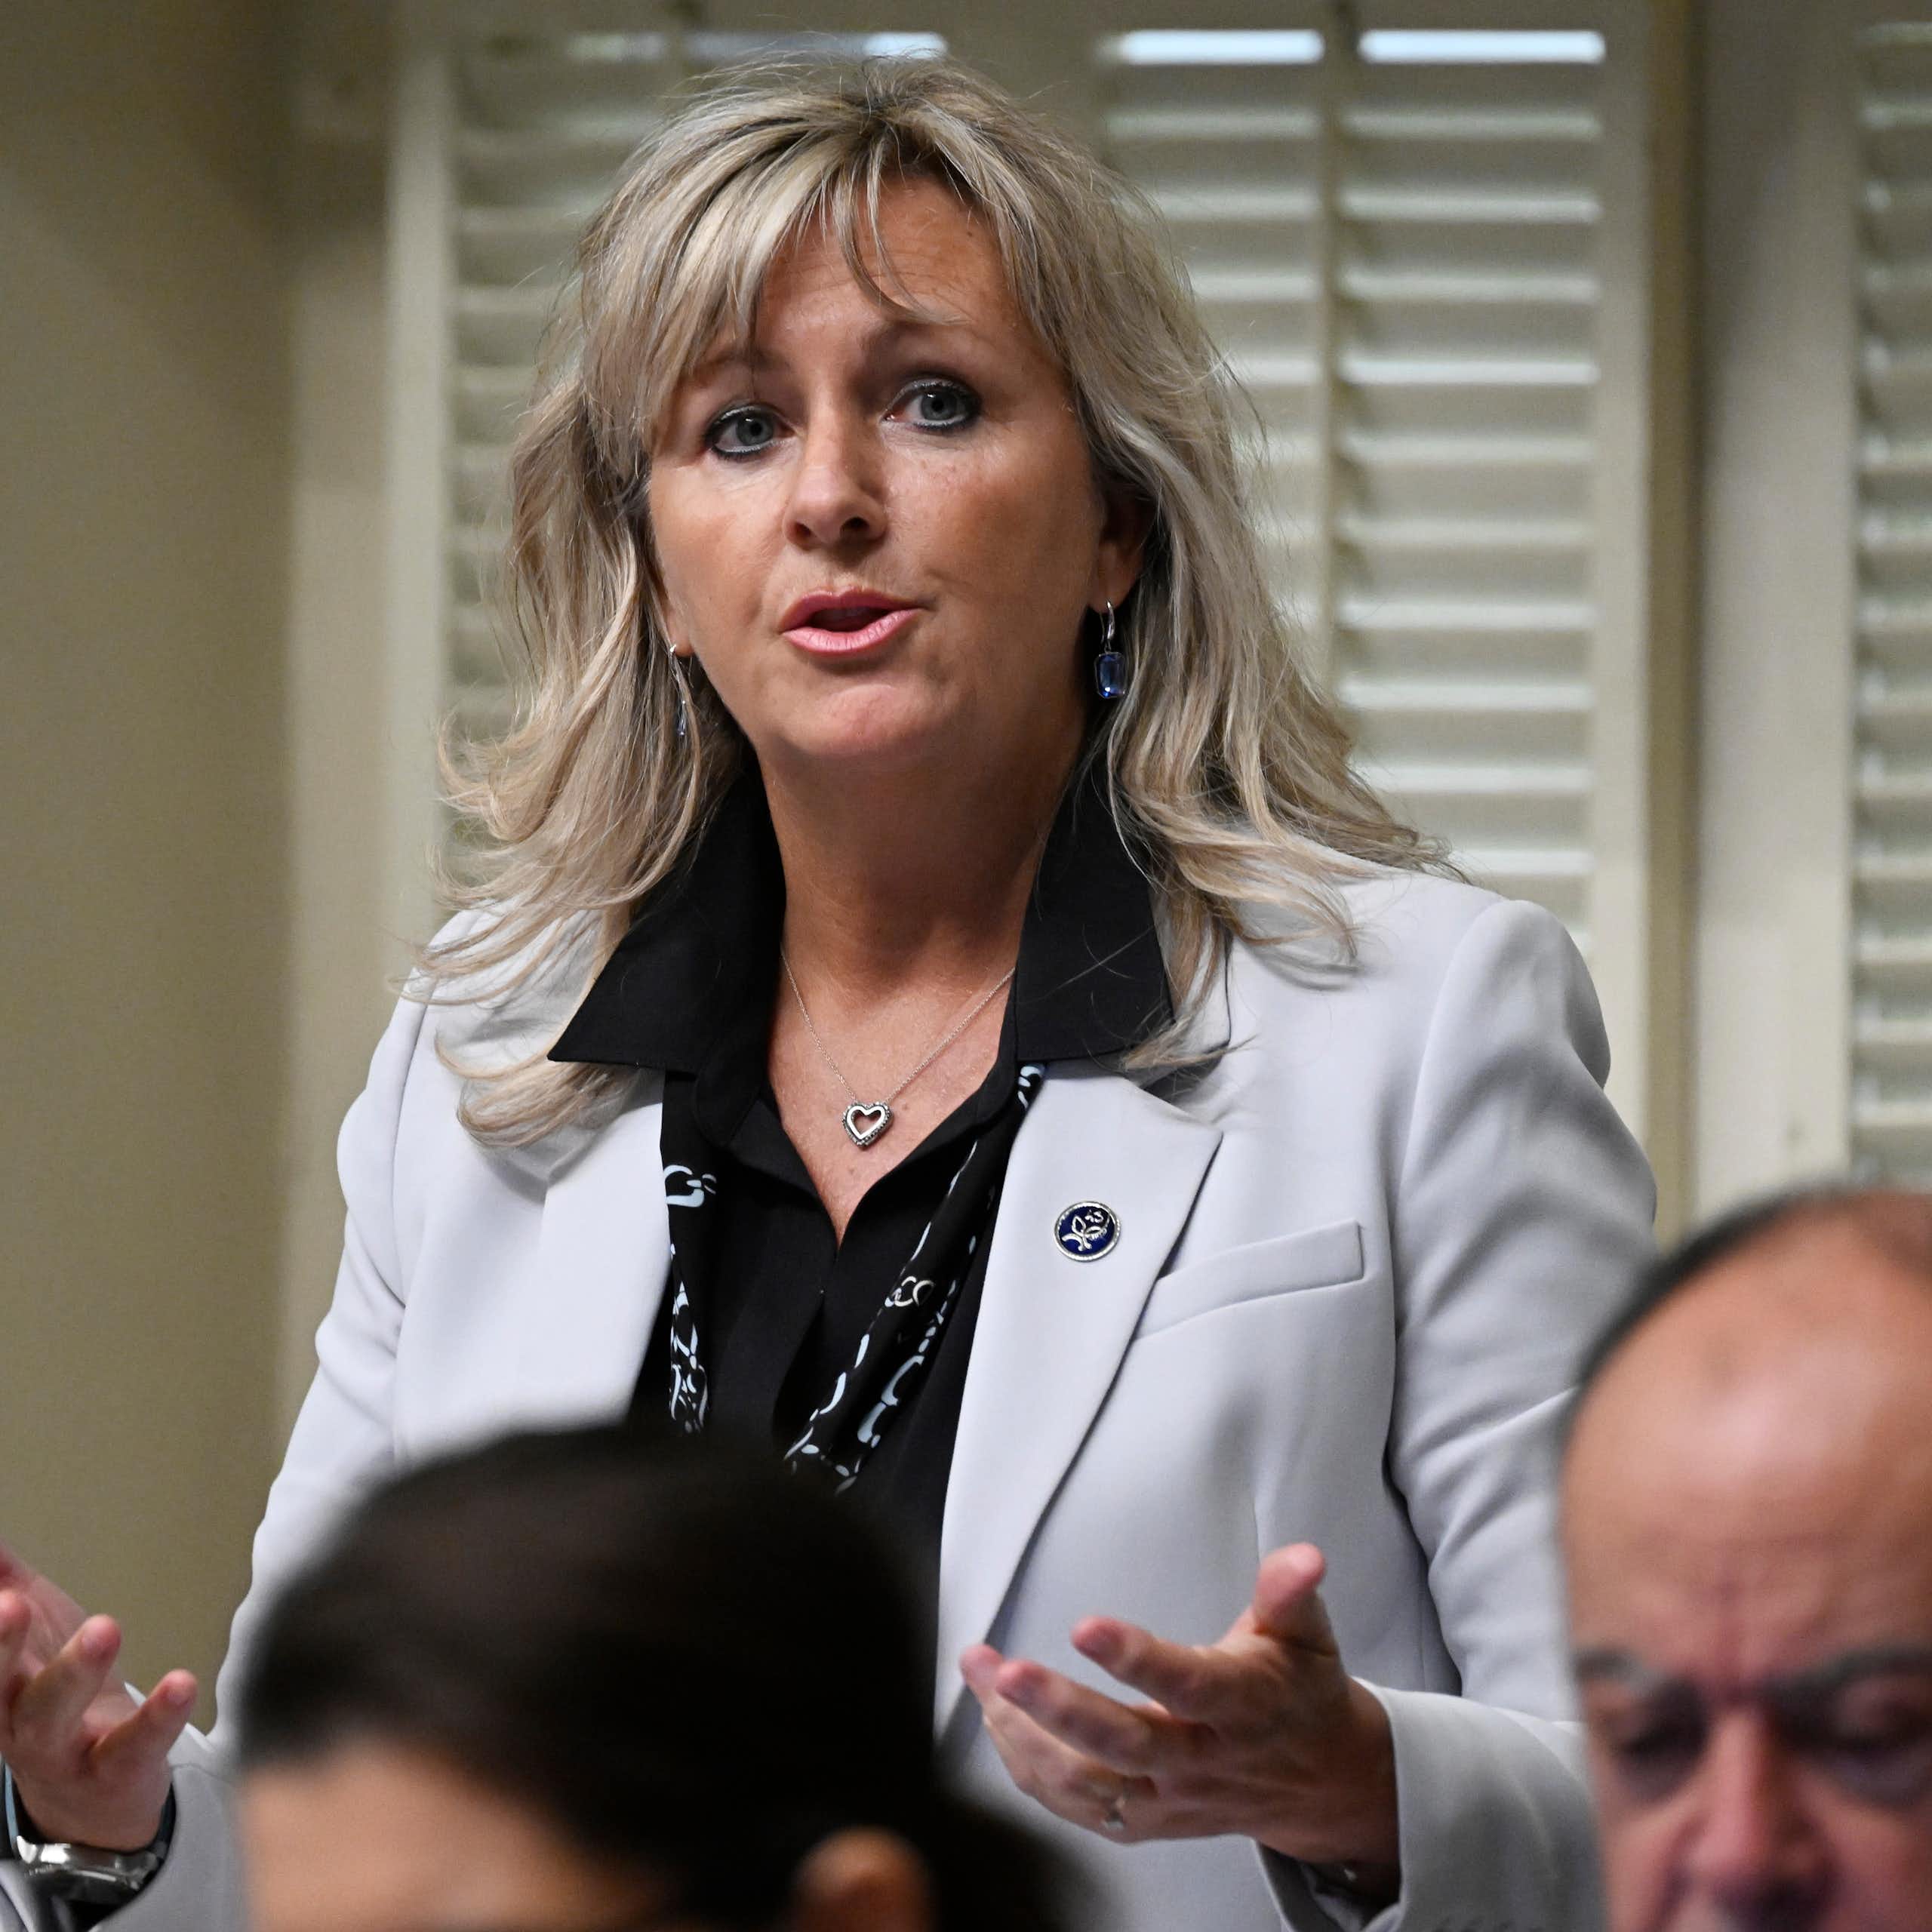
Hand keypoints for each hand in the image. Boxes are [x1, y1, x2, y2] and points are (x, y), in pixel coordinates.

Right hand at [0, 1541, 193, 1850]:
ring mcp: (61, 1751)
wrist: (89, 1801)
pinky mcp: (115, 1771)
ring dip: (75, 1672)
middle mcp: (15, 1720)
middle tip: (11, 1603)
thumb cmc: (53, 1698)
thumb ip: (5, 1581)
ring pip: (54, 1718)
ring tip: (105, 1628)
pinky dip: (157, 1717)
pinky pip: (134, 1746)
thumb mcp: (26, 1639)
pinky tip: (181, 1683)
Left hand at [960, 1544, 1398, 1883]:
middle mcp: (1203, 1760)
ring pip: (1091, 1784)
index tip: (1084, 1625)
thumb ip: (1289, 1592)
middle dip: (1059, 1710)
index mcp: (1242, 1705)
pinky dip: (1032, 1773)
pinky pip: (1082, 1810)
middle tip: (1004, 1671)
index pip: (1186, 1684)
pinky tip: (999, 1726)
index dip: (1136, 1659)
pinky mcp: (1150, 1823)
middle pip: (1125, 1746)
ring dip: (1026, 1737)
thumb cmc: (1298, 1692)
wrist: (1322, 1782)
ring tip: (981, 1678)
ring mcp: (1172, 1799)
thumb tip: (1303, 1556)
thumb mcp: (1305, 1634)